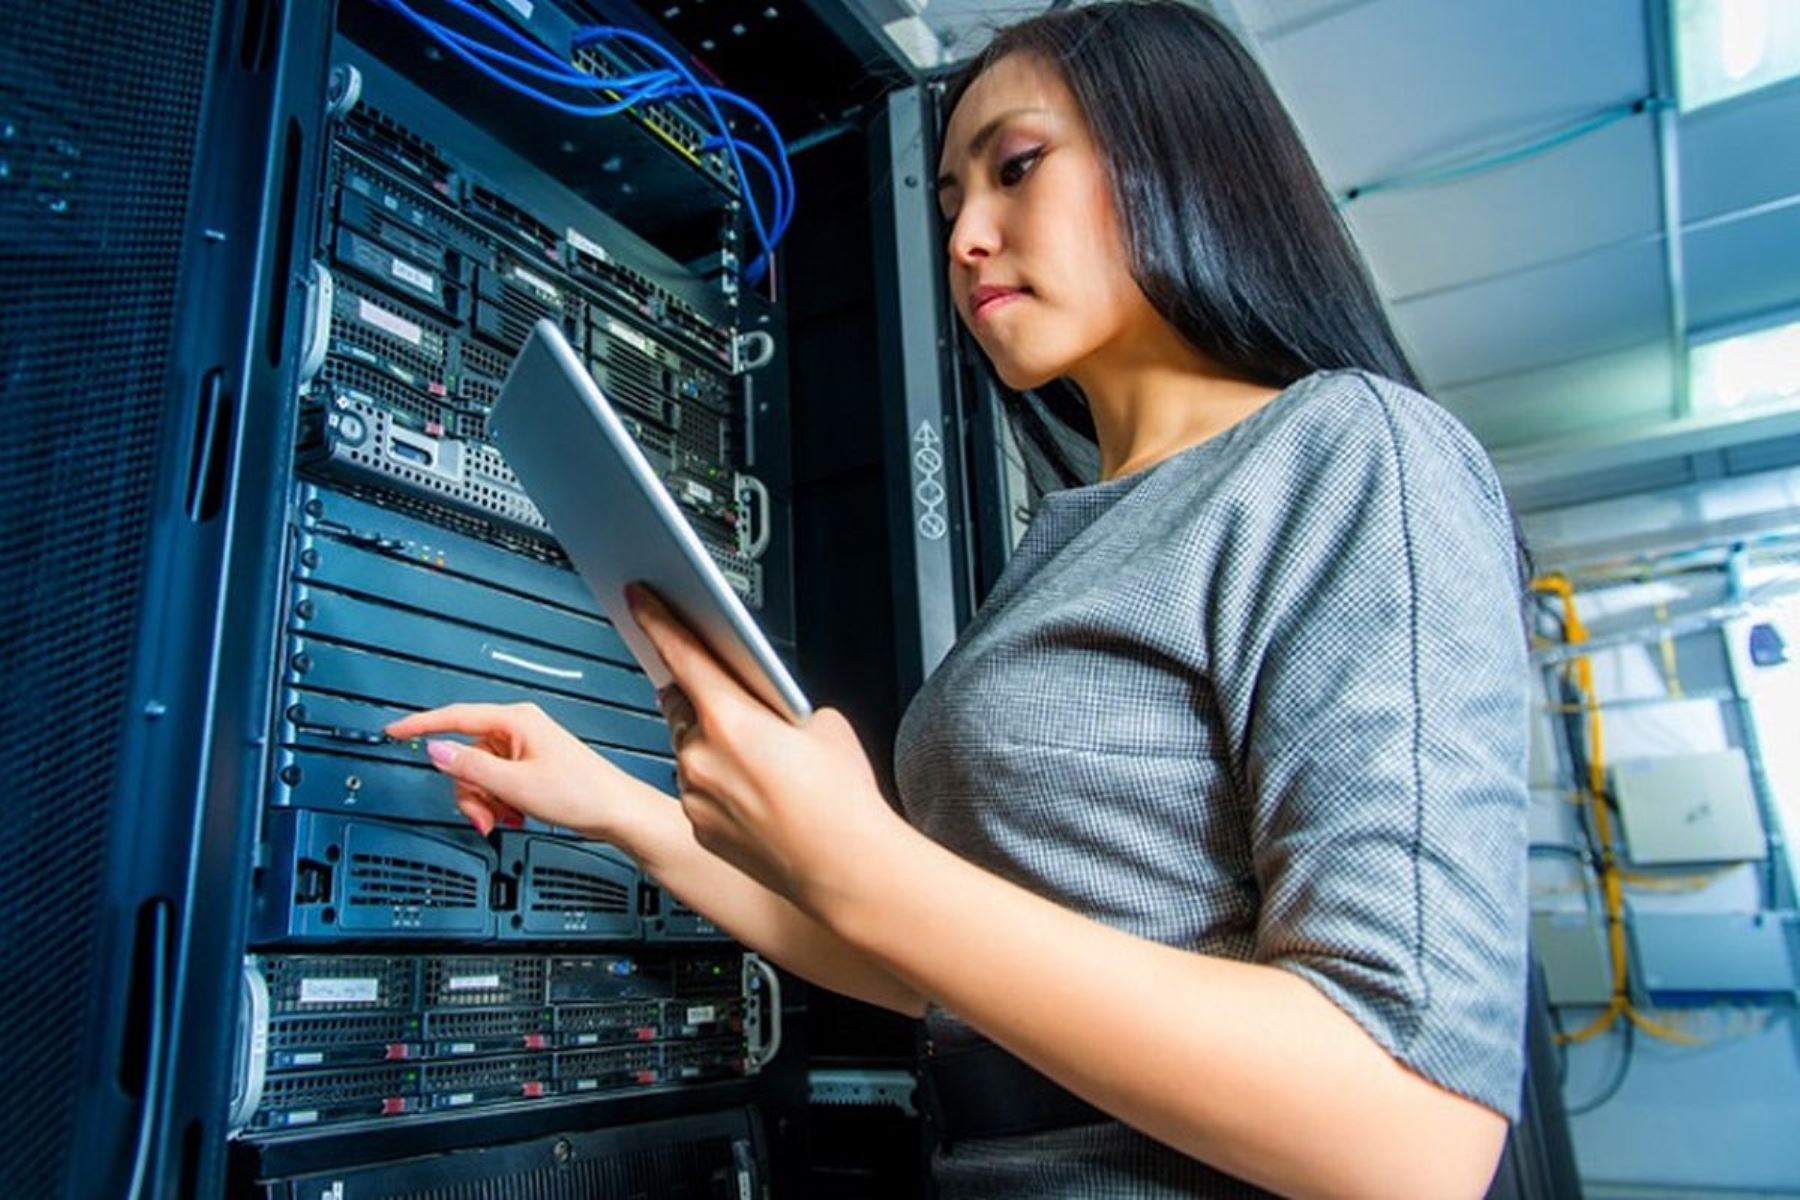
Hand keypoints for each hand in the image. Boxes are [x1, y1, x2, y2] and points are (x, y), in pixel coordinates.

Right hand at [383, 701, 651, 842]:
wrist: (616, 811)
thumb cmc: (581, 792)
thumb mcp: (515, 784)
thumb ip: (471, 767)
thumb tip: (436, 751)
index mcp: (516, 720)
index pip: (456, 716)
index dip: (422, 726)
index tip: (395, 730)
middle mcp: (519, 728)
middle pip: (465, 755)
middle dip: (469, 790)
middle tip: (485, 814)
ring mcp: (525, 748)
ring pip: (479, 773)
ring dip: (485, 800)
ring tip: (506, 817)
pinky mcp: (530, 766)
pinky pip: (496, 782)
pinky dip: (498, 801)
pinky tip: (516, 814)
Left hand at [625, 583, 910, 919]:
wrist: (845, 869)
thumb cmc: (842, 801)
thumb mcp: (824, 724)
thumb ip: (781, 705)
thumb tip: (767, 708)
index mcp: (732, 718)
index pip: (681, 653)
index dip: (656, 619)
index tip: (639, 599)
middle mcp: (702, 755)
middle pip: (680, 702)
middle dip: (696, 693)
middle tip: (725, 694)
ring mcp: (695, 794)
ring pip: (687, 750)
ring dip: (708, 743)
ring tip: (756, 759)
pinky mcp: (698, 827)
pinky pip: (696, 790)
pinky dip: (714, 783)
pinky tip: (753, 794)